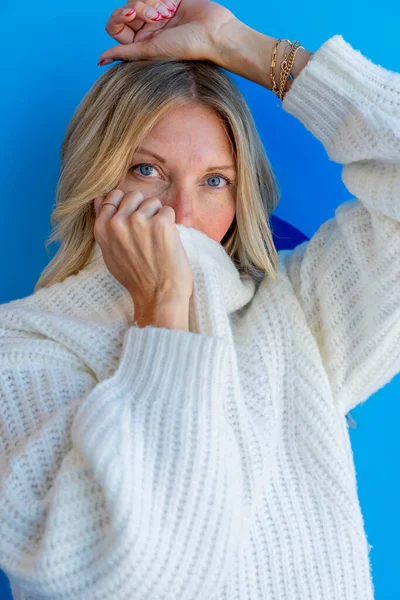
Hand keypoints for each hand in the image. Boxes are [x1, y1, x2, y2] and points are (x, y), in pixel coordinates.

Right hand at [93, 189, 192, 312]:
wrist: (158, 296)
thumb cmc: (136, 278)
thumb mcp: (110, 253)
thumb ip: (104, 226)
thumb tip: (99, 198)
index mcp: (102, 229)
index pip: (112, 196)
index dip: (127, 206)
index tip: (134, 222)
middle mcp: (118, 223)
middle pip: (134, 195)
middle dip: (143, 209)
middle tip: (148, 234)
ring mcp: (139, 221)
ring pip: (152, 202)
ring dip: (158, 217)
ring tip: (157, 241)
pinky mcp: (161, 223)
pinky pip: (168, 211)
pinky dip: (171, 225)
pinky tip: (167, 243)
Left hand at [98, 0, 237, 64]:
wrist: (214, 33)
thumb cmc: (187, 46)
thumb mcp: (151, 50)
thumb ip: (125, 52)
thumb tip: (100, 60)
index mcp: (140, 44)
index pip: (115, 27)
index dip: (119, 17)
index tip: (131, 14)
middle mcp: (147, 30)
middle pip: (126, 10)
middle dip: (139, 8)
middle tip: (158, 16)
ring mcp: (158, 15)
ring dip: (151, 1)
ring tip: (168, 12)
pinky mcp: (169, 0)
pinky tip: (173, 5)